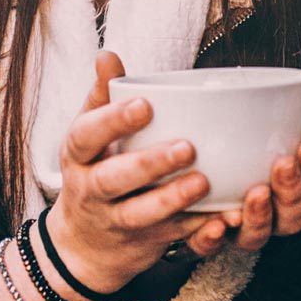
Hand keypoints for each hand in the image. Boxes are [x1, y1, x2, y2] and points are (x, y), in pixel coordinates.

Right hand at [46, 52, 225, 294]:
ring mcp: (115, 221)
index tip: (145, 105)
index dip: (113, 121)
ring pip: (141, 214)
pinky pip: (171, 236)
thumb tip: (107, 55)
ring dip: (173, 199)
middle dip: (149, 164)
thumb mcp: (87, 137)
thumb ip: (101, 97)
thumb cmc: (93, 172)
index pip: (86, 136)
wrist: (83, 246)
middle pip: (114, 179)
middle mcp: (91, 191)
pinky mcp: (143, 243)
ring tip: (203, 181)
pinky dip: (197, 228)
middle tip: (187, 146)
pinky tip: (222, 215)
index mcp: (77, 157)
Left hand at [205, 110, 300, 256]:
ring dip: (261, 216)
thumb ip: (285, 114)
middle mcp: (270, 214)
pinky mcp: (205, 238)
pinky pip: (210, 247)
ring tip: (256, 192)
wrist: (178, 166)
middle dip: (293, 190)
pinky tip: (216, 223)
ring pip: (258, 236)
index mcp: (290, 188)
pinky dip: (214, 238)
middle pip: (294, 216)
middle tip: (284, 163)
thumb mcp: (255, 120)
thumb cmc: (228, 141)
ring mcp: (238, 229)